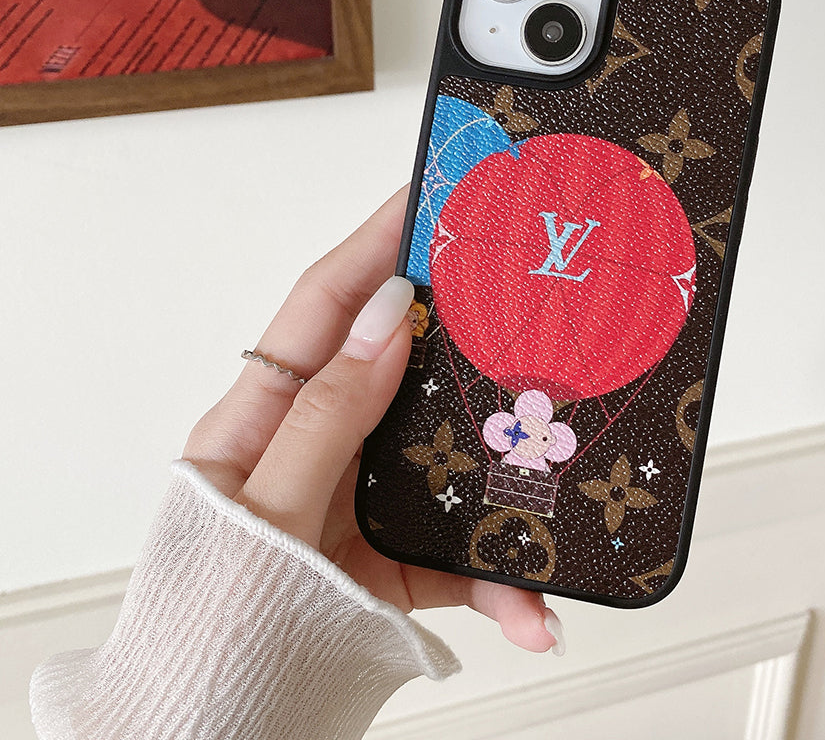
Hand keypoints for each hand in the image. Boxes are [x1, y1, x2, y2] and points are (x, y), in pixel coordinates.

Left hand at [182, 187, 561, 652]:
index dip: (374, 244)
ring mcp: (363, 500)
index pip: (324, 305)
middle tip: (517, 293)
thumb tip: (383, 318)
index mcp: (262, 420)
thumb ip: (324, 418)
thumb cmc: (209, 622)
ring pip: (445, 455)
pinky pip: (460, 553)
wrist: (214, 727)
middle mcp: (319, 446)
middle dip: (459, 328)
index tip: (428, 197)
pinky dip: (501, 582)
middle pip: (399, 365)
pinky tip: (532, 610)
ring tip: (557, 451)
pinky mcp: (395, 559)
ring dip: (504, 471)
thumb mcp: (261, 513)